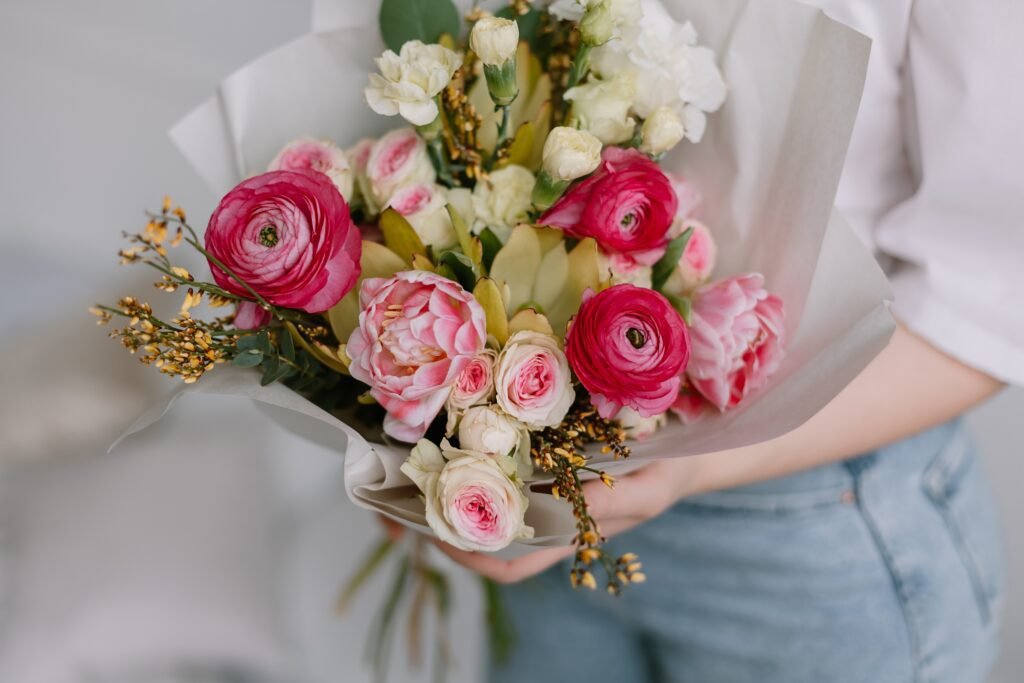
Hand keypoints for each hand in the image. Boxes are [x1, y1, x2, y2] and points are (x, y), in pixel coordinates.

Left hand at [432, 457, 697, 583]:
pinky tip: (463, 427)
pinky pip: (506, 461)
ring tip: (422, 461)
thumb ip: (609, 502)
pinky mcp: (548, 453)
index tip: (436, 537)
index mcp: (569, 532)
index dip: (471, 560)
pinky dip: (481, 451)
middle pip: (485, 532)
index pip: (510, 564)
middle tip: (408, 494)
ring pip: (488, 497)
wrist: (689, 446)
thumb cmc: (670, 472)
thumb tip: (563, 500)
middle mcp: (549, 511)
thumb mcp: (647, 488)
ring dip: (454, 485)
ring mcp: (546, 483)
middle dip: (444, 520)